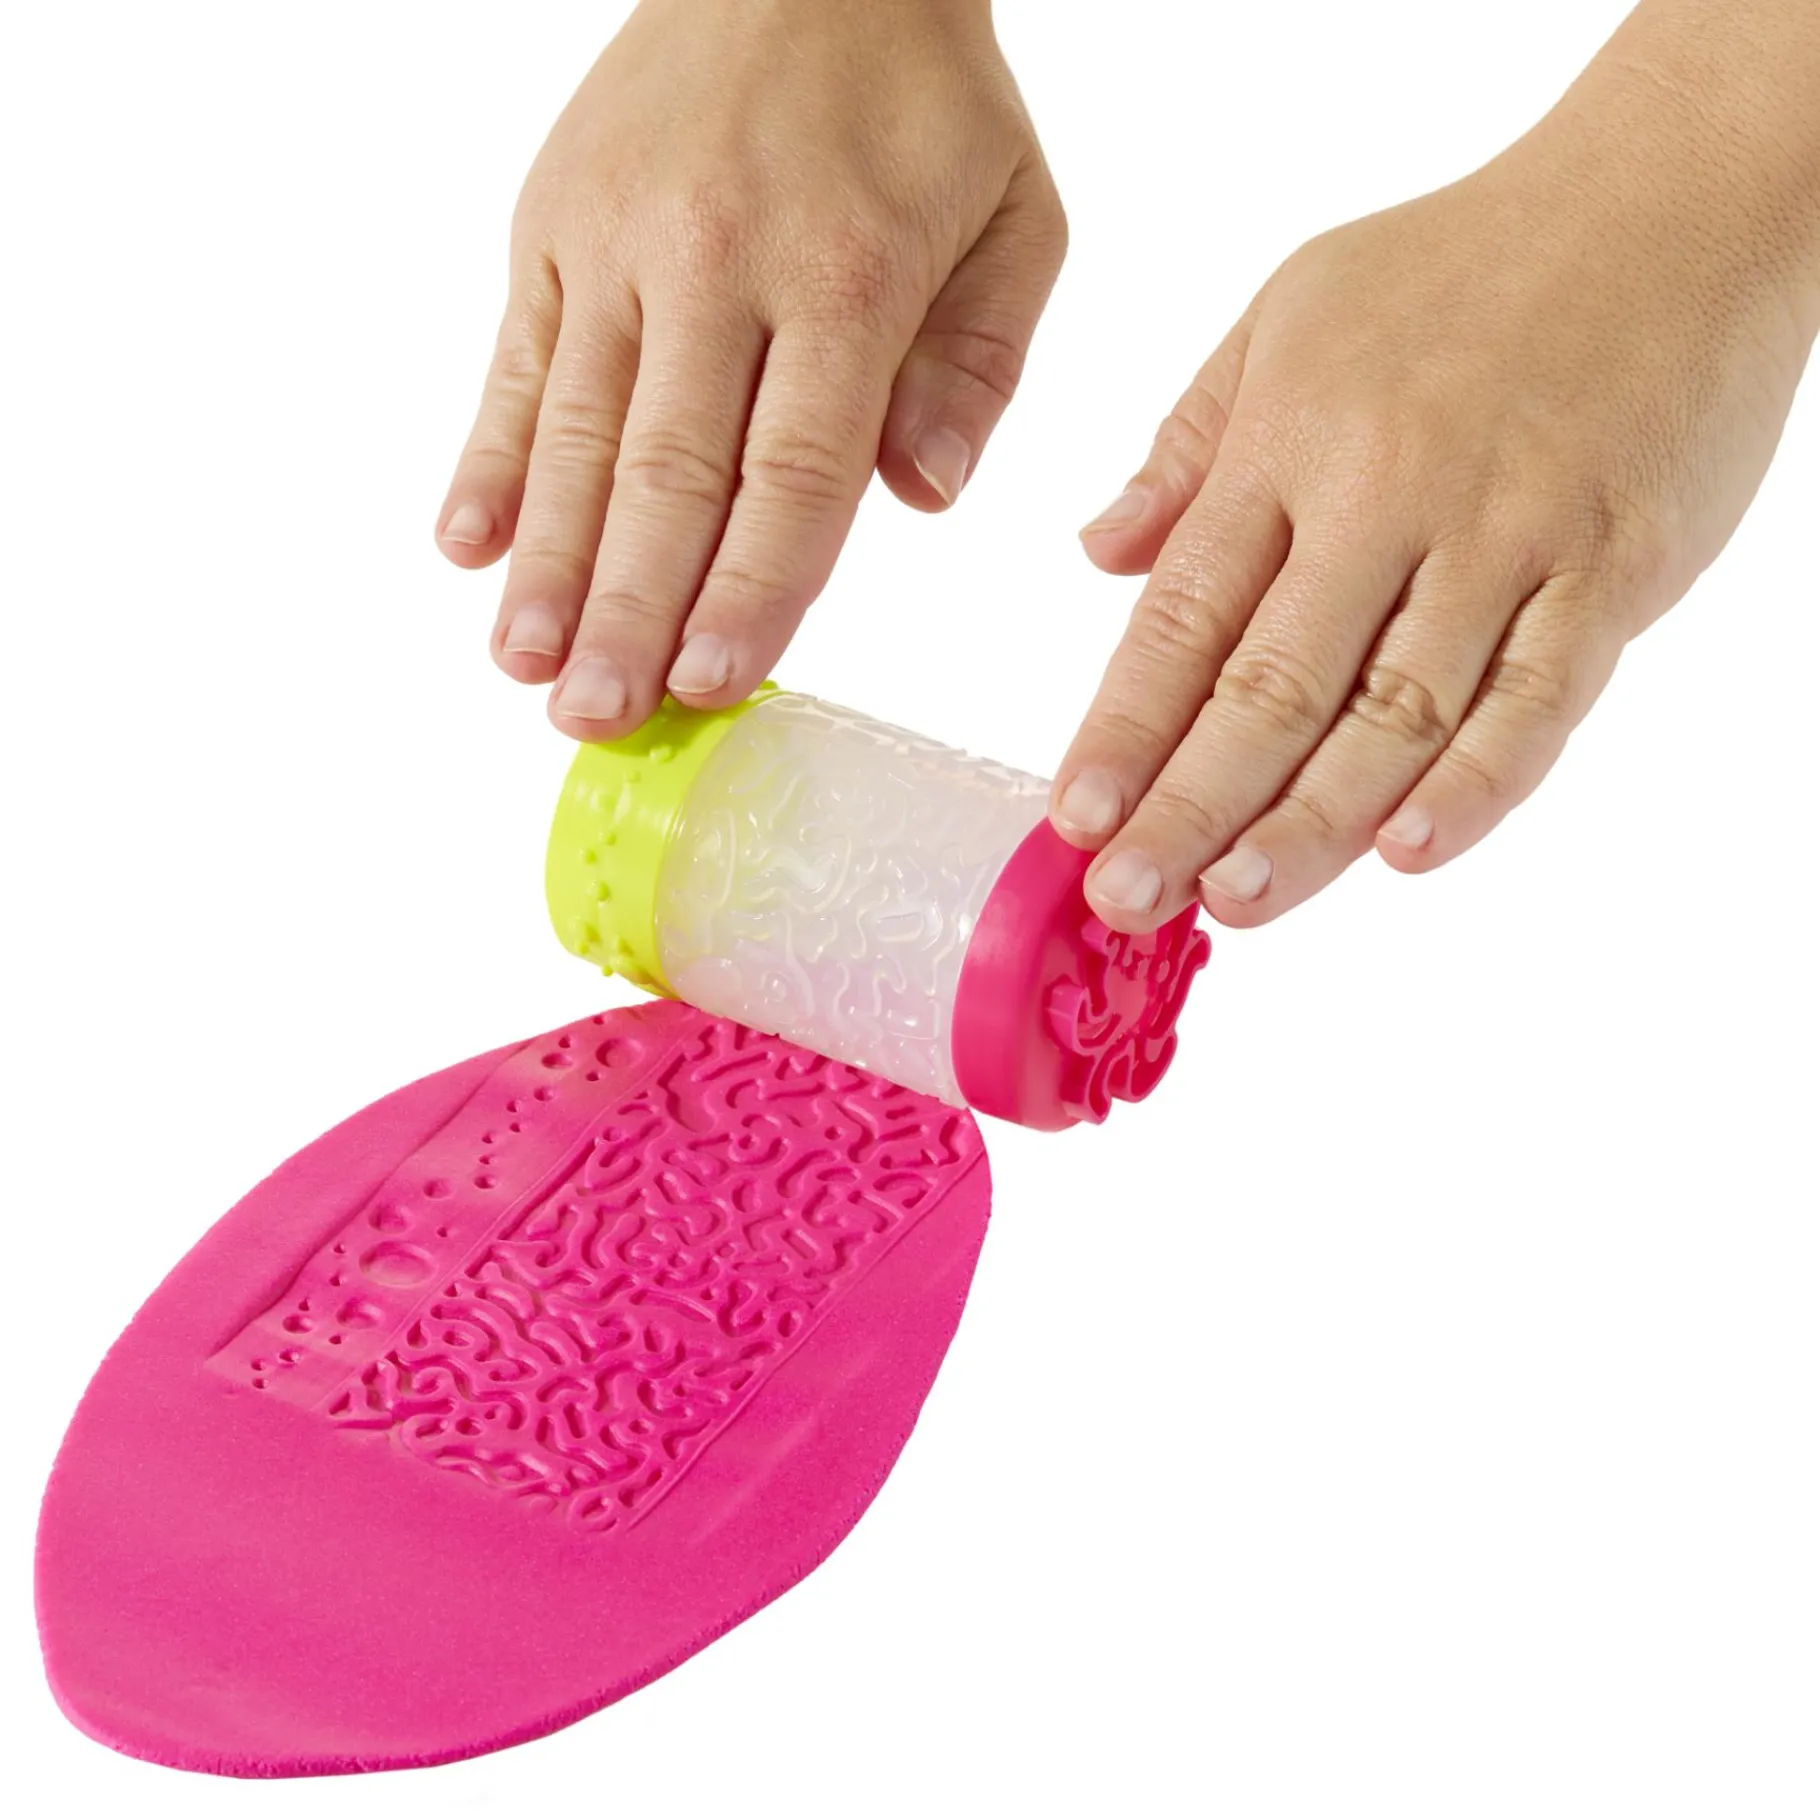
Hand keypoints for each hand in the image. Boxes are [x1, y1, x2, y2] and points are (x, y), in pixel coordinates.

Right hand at [436, 0, 1062, 738]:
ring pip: (575, 430)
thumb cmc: (922, 105)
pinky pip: (515, 360)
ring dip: (548, 560)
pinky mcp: (552, 224)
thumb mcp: (1014, 218)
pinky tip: (465, 548)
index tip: (712, 683)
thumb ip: (977, 365)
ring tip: (526, 667)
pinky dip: (489, 458)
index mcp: (844, 274)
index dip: (752, 588)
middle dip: (630, 608)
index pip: (793, 470)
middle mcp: (715, 261)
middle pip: (668, 470)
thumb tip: (922, 495)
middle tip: (596, 719)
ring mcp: (617, 243)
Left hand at [1052, 3, 1819, 931]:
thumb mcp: (1288, 317)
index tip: (1074, 819)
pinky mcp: (1610, 571)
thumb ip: (1191, 447)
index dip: (1124, 729)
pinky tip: (1409, 853)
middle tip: (1129, 898)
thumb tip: (1099, 554)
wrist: (1671, 198)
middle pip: (1273, 686)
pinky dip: (1477, 783)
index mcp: (1291, 445)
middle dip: (1190, 806)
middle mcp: (1388, 499)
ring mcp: (1505, 539)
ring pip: (1395, 713)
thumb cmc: (1463, 267)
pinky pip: (1538, 697)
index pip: (1184, 617)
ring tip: (1237, 900)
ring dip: (1310, 823)